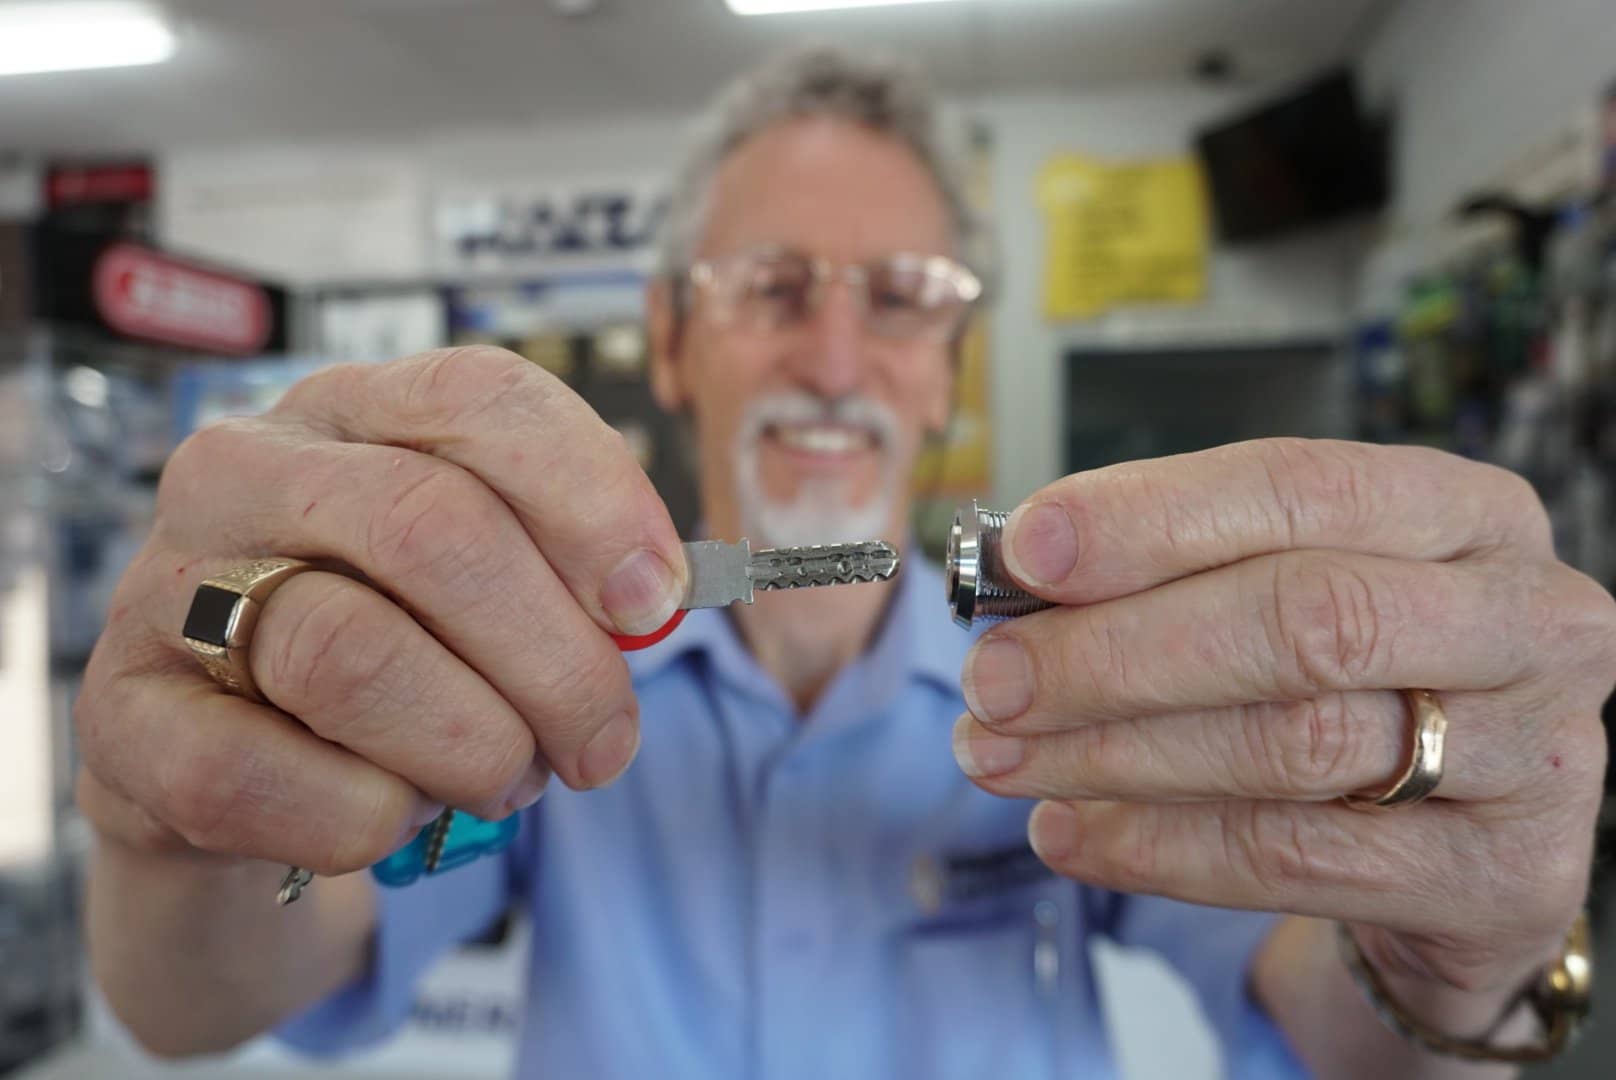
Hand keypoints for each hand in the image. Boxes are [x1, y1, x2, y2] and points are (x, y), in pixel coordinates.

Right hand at [76, 346, 686, 874]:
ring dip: (469, 747)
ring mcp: (168, 587)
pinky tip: (395, 814)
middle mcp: (248, 470)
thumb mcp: (481, 584)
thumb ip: (564, 574)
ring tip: (501, 778)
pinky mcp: (124, 717)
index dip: (593, 499)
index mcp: (356, 410)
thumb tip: (649, 602)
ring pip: (352, 655)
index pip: (484, 400)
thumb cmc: (389, 644)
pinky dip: (367, 817)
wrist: (234, 759)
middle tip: (602, 742)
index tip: (654, 600)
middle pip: (434, 529)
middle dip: (554, 660)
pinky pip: (259, 777)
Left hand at [953, 438, 1615, 992]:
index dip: (1149, 520)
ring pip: (1292, 745)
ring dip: (1114, 754)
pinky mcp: (1503, 875)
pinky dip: (1157, 847)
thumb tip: (1019, 570)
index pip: (1296, 488)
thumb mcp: (1287, 590)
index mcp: (1462, 512)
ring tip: (1000, 757)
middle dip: (1117, 652)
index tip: (1024, 553)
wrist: (1472, 837)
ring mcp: (1533, 752)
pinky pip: (1296, 860)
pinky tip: (1066, 833)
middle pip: (1300, 620)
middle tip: (994, 681)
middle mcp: (1524, 617)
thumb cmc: (1361, 680)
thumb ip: (1174, 569)